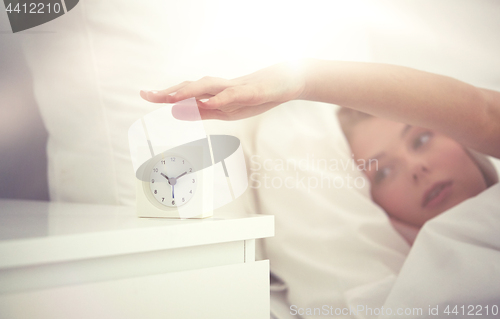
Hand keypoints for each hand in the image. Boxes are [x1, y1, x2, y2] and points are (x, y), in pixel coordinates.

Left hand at [140, 61, 306, 120]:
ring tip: (171, 97)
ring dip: (190, 91)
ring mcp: (237, 88)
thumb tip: (176, 113)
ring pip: (210, 86)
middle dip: (170, 91)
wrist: (286, 82)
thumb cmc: (255, 96)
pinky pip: (235, 94)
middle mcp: (221, 88)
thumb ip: (202, 111)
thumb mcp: (226, 110)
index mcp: (215, 95)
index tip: (144, 94)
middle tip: (147, 95)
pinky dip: (221, 98)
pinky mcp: (254, 91)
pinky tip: (209, 101)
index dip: (165, 93)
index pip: (187, 93)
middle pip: (192, 86)